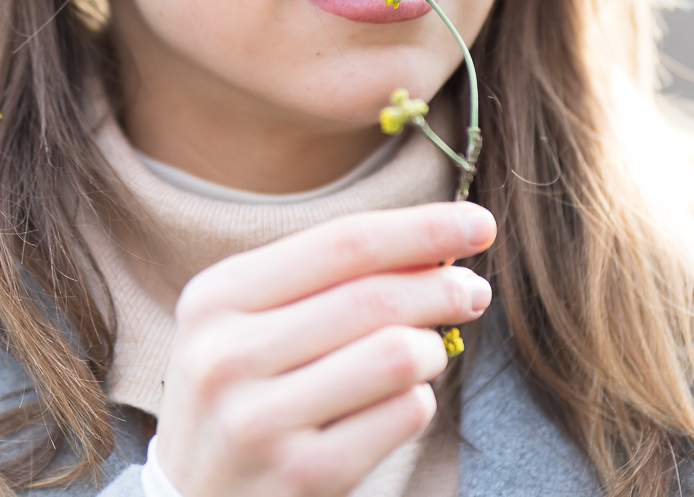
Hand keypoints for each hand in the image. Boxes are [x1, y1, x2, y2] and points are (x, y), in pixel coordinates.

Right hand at [153, 201, 495, 496]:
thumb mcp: (253, 325)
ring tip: (426, 354)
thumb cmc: (242, 398)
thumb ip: (330, 282)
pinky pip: (402, 415)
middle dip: (443, 287)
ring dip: (432, 349)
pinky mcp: (301, 475)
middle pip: (375, 297)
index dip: (421, 228)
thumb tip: (439, 247)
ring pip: (398, 355)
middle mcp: (226, 355)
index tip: (478, 222)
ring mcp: (260, 421)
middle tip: (474, 293)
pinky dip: (417, 403)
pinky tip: (397, 407)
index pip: (342, 243)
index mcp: (216, 298)